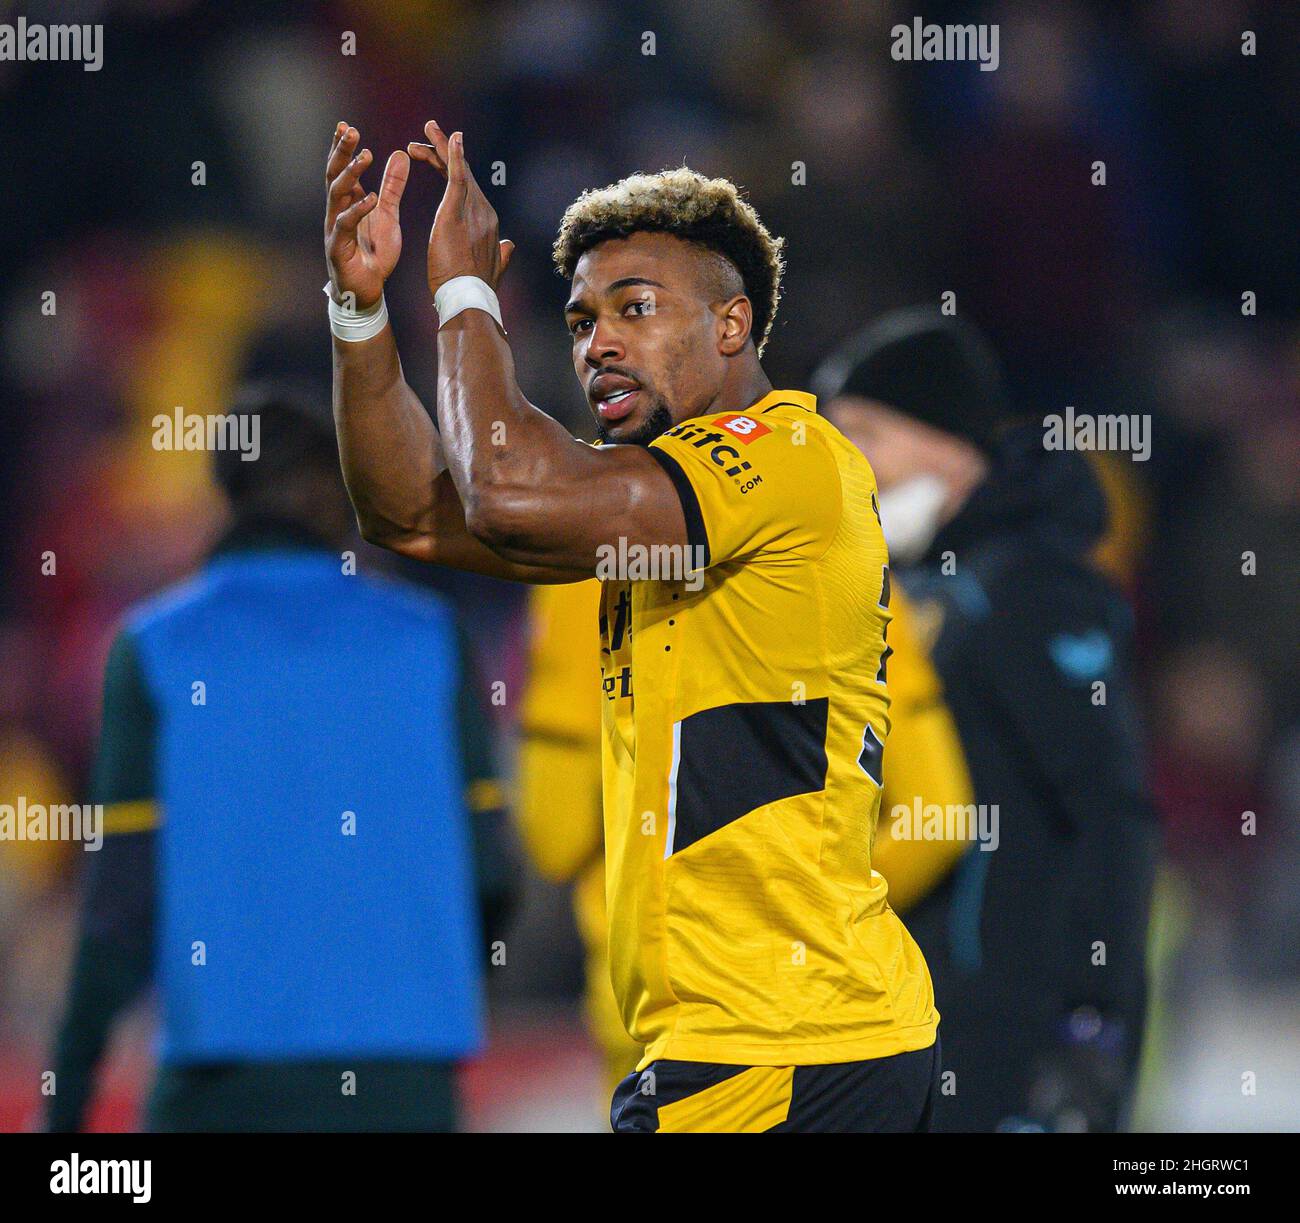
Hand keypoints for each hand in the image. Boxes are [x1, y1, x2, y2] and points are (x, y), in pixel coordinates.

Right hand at [324, 121, 409, 310]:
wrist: (367, 289)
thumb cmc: (374, 252)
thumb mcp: (388, 214)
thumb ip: (393, 186)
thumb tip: (401, 154)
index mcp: (348, 201)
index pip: (341, 168)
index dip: (342, 147)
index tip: (345, 125)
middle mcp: (337, 210)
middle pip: (334, 174)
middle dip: (341, 152)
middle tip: (350, 130)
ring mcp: (335, 228)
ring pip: (336, 194)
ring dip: (350, 174)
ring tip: (365, 157)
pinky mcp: (338, 247)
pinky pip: (346, 224)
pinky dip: (358, 209)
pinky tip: (371, 198)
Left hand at [407, 121, 513, 296]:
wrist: (469, 299)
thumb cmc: (474, 290)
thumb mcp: (490, 269)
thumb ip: (501, 256)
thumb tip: (509, 246)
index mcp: (488, 222)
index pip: (468, 189)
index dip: (453, 171)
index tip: (437, 159)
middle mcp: (484, 211)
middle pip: (463, 174)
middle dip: (445, 152)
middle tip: (429, 132)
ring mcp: (473, 210)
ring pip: (457, 170)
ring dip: (442, 147)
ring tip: (428, 128)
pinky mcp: (457, 211)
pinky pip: (457, 176)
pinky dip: (453, 155)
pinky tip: (450, 137)